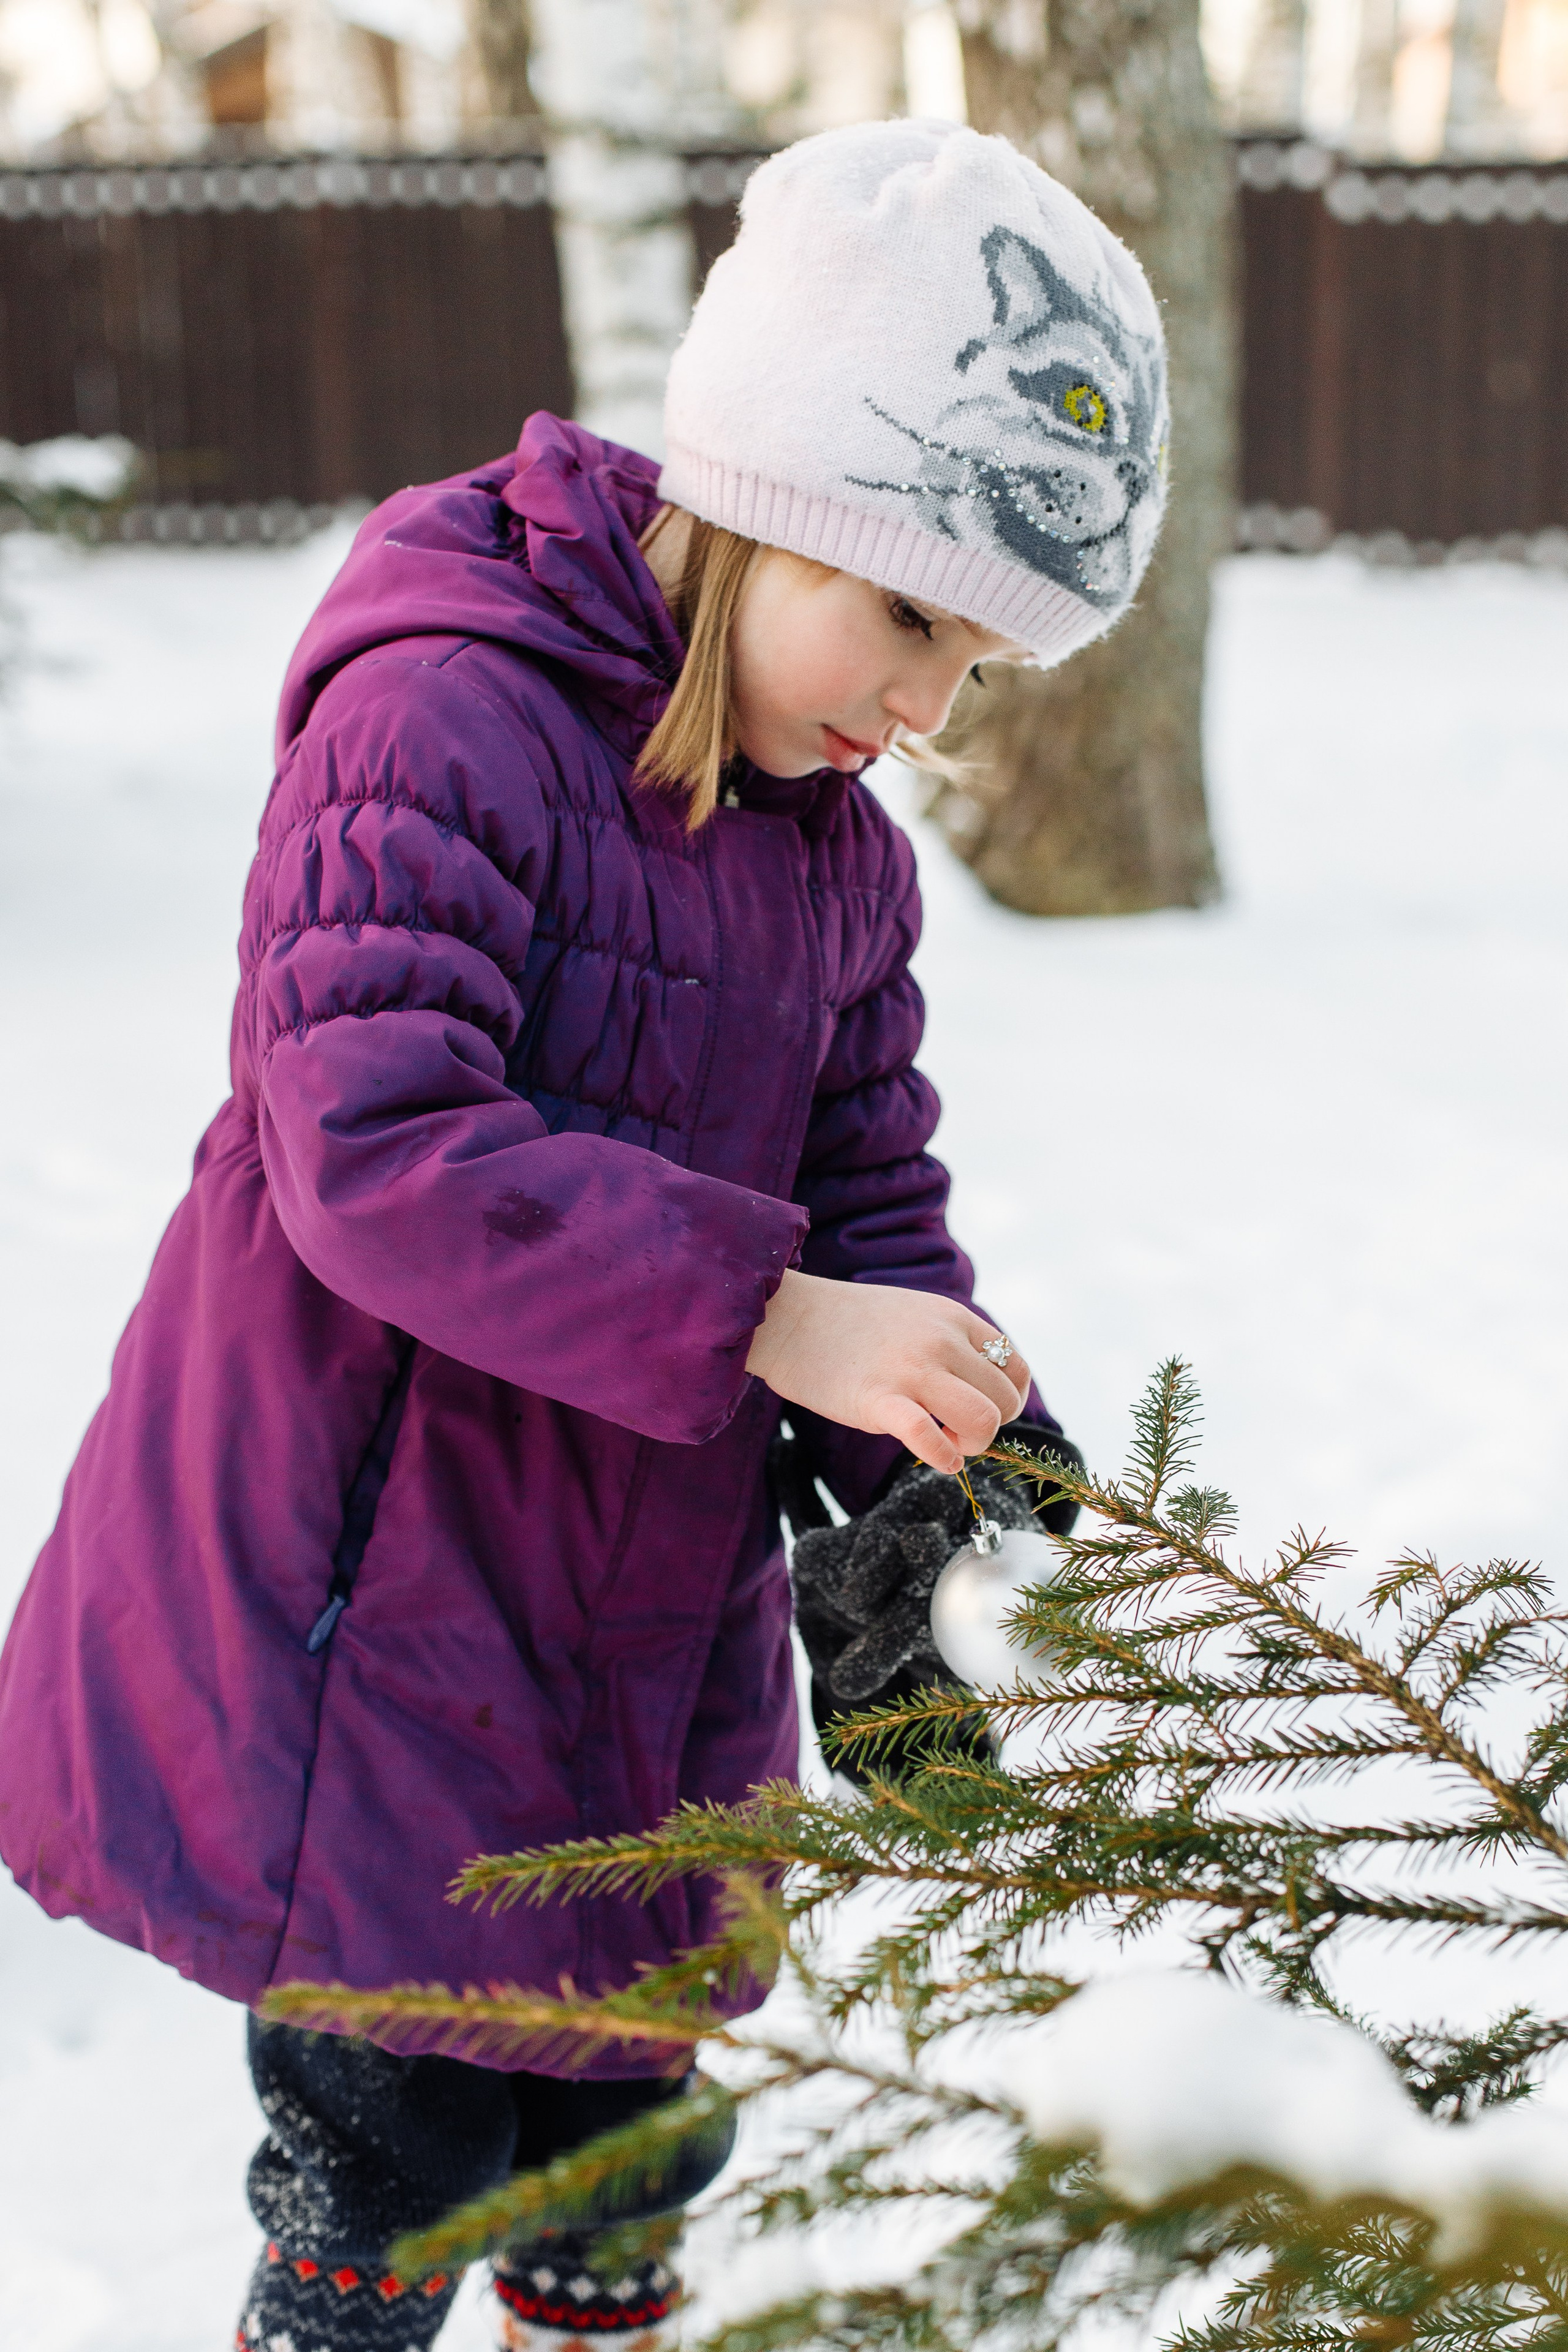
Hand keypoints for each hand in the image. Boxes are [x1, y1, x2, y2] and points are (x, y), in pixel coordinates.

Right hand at [745, 1270, 1028, 1472]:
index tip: (981, 1410)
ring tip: (946, 1443)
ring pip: (984, 1419)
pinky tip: (938, 1460)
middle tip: (956, 1431)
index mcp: (953, 1318)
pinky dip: (943, 1458)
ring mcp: (912, 1369)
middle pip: (1005, 1400)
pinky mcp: (879, 1400)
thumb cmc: (847, 1325)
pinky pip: (929, 1437)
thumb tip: (973, 1391)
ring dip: (972, 1443)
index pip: (1014, 1368)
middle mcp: (942, 1341)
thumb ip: (947, 1345)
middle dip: (989, 1427)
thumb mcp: (913, 1316)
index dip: (1008, 1400)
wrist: (787, 1318)